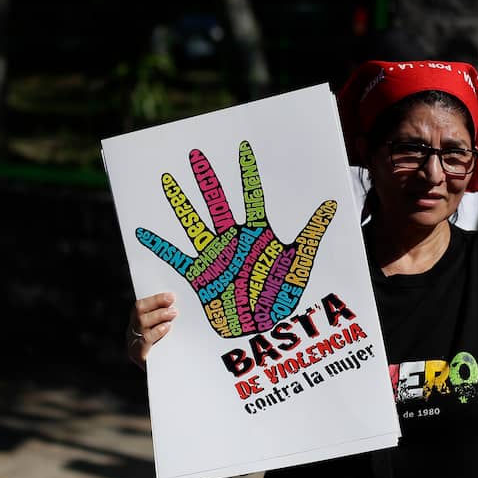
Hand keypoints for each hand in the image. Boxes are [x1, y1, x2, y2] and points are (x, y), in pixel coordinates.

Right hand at [127, 292, 176, 369]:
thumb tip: (177, 303)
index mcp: (137, 324)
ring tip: (173, 314)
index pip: (141, 306)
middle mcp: (132, 333)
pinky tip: (166, 328)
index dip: (155, 299)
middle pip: (139, 312)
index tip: (171, 296)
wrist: (169, 379)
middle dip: (156, 304)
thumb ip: (168, 320)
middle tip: (173, 304)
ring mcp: (133, 344)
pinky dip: (155, 332)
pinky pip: (144, 340)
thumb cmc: (171, 353)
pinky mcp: (138, 356)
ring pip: (141, 323)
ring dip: (158, 315)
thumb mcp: (169, 335)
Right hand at [135, 141, 336, 339]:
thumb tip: (332, 204)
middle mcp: (233, 242)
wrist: (266, 329)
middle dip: (206, 181)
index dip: (247, 174)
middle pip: (217, 204)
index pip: (252, 198)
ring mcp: (215, 258)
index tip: (242, 148)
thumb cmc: (282, 296)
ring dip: (181, 205)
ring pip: (194, 224)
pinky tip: (144, 233)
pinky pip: (177, 259)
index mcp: (257, 236)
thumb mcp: (299, 262)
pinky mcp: (202, 277)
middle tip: (195, 154)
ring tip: (167, 181)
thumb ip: (311, 232)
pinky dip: (161, 247)